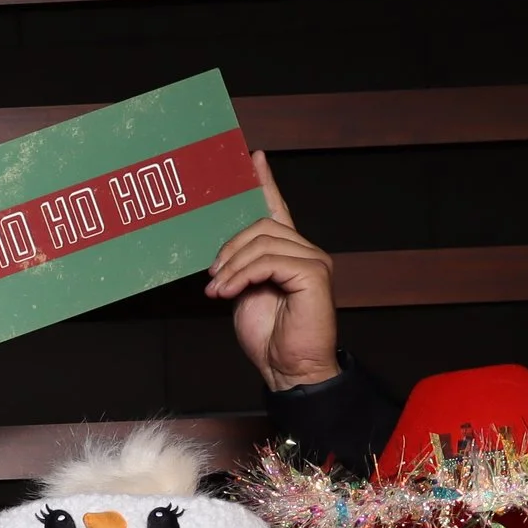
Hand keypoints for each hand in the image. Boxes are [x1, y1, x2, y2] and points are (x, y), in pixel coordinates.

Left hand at [206, 151, 340, 391]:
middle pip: (261, 225)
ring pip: (263, 240)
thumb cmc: (268, 338)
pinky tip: (230, 292)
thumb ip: (239, 268)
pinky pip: (270, 260)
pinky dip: (244, 274)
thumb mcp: (244, 295)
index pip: (277, 209)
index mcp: (288, 254)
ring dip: (232, 265)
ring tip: (219, 289)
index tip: (252, 158)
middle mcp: (305, 251)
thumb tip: (220, 255)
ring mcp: (313, 260)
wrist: (287, 369)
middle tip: (213, 277)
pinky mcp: (314, 274)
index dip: (265, 183)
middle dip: (229, 248)